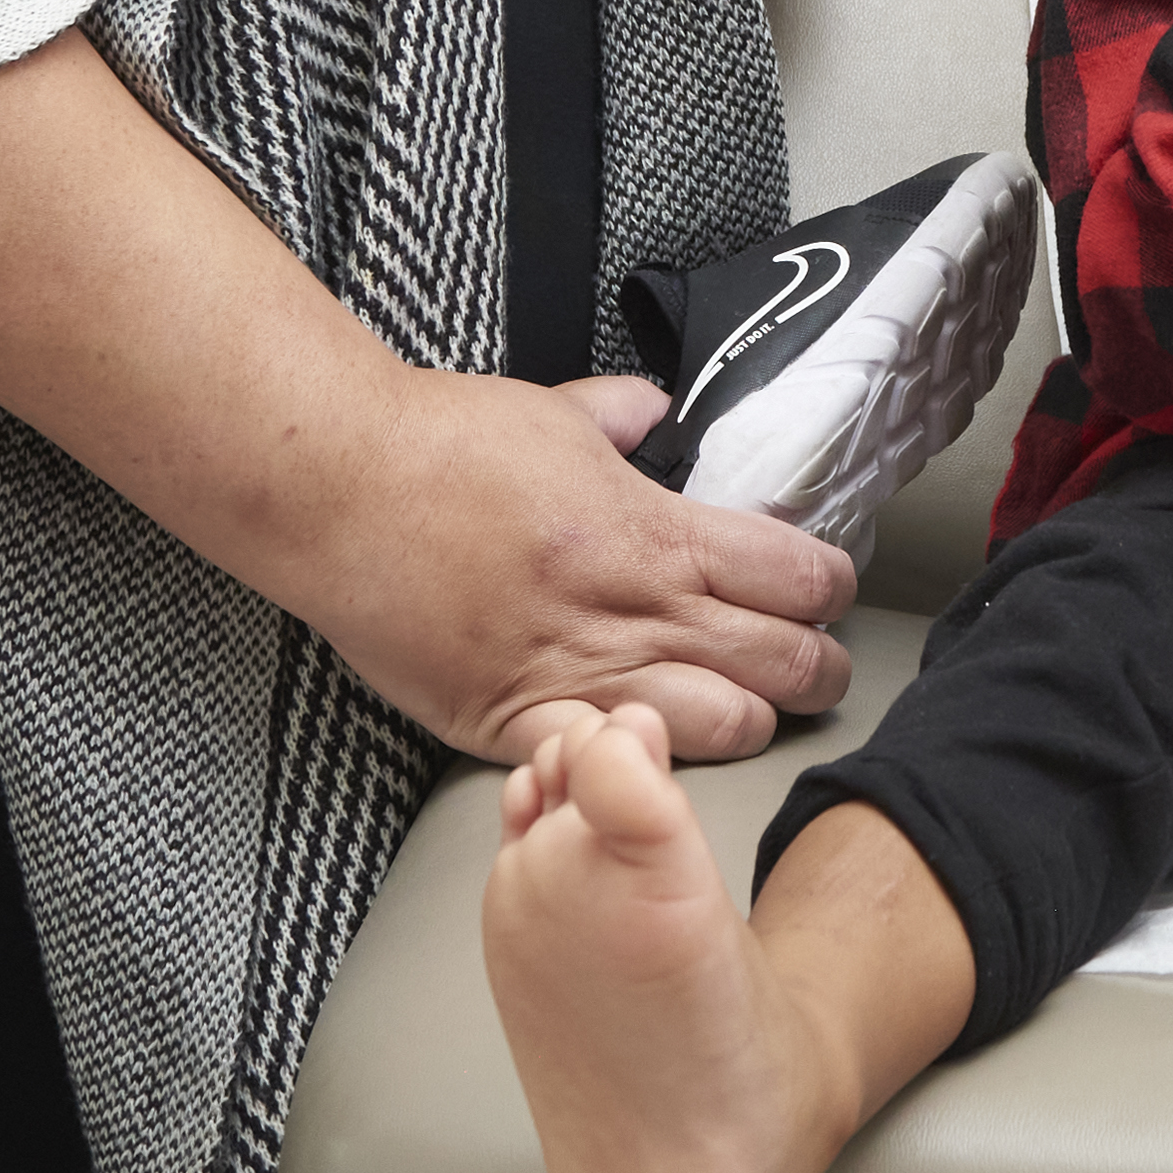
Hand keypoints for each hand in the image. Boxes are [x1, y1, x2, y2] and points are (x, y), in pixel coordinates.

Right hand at [296, 368, 861, 769]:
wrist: (342, 490)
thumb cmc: (438, 447)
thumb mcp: (554, 409)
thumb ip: (620, 418)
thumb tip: (655, 413)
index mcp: (656, 532)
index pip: (798, 575)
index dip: (830, 588)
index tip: (826, 591)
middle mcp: (634, 609)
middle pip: (783, 660)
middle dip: (818, 666)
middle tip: (819, 664)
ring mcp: (580, 673)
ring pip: (723, 725)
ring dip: (754, 721)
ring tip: (756, 713)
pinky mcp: (516, 720)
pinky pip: (611, 762)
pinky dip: (644, 763)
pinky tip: (655, 754)